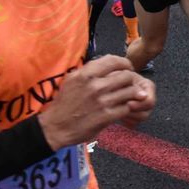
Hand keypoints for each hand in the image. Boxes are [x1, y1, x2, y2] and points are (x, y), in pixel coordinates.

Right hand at [38, 56, 158, 146]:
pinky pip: (126, 108)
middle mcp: (95, 85)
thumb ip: (89, 71)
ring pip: (130, 92)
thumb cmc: (64, 103)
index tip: (127, 68)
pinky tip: (122, 109)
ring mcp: (102, 101)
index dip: (125, 63)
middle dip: (131, 79)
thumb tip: (107, 64)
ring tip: (129, 96)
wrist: (56, 127)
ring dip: (132, 94)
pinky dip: (127, 108)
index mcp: (86, 74)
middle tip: (130, 84)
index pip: (114, 61)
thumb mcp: (72, 80)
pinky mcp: (106, 116)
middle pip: (126, 76)